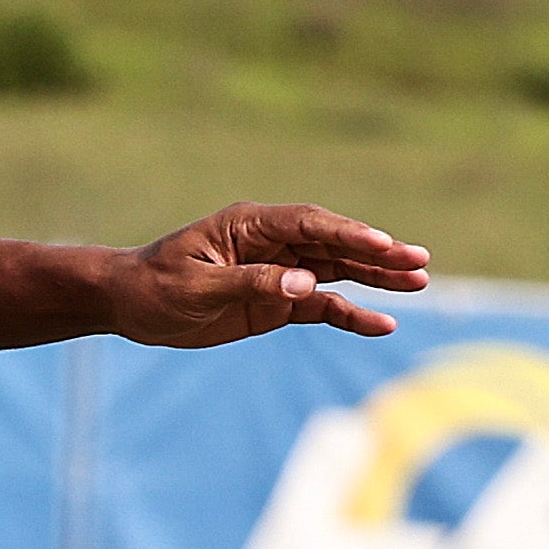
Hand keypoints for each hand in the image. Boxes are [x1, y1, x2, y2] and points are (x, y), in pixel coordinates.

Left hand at [104, 203, 430, 348]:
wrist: (129, 305)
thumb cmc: (156, 286)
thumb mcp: (198, 287)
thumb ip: (253, 283)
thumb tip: (308, 285)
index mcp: (250, 226)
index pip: (310, 224)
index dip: (348, 233)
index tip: (383, 244)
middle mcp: (271, 243)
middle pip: (333, 243)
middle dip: (376, 252)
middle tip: (418, 259)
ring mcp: (278, 271)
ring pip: (336, 271)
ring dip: (375, 278)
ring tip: (418, 281)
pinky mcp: (276, 301)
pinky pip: (322, 306)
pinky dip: (350, 314)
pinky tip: (381, 324)